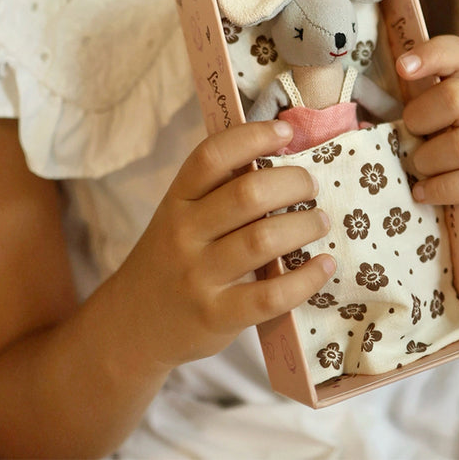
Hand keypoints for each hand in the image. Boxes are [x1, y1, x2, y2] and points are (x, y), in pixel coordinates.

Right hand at [117, 120, 334, 370]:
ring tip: (320, 221)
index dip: (251, 137)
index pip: (212, 157)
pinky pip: (270, 296)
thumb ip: (218, 192)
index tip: (285, 132)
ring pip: (262, 241)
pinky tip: (324, 265)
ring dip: (303, 225)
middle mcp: (184, 233)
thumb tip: (281, 157)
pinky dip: (306, 279)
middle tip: (311, 186)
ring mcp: (198, 277)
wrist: (134, 327)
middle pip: (247, 195)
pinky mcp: (216, 316)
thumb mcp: (180, 217)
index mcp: (177, 200)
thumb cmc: (172, 259)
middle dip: (292, 183)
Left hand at [395, 36, 458, 250]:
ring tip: (418, 170)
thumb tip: (353, 109)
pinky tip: (424, 193)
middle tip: (410, 136)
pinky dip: (440, 189)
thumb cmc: (434, 161)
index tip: (401, 68)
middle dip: (421, 119)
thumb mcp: (416, 131)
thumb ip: (398, 114)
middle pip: (457, 97)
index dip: (432, 54)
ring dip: (429, 161)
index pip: (457, 53)